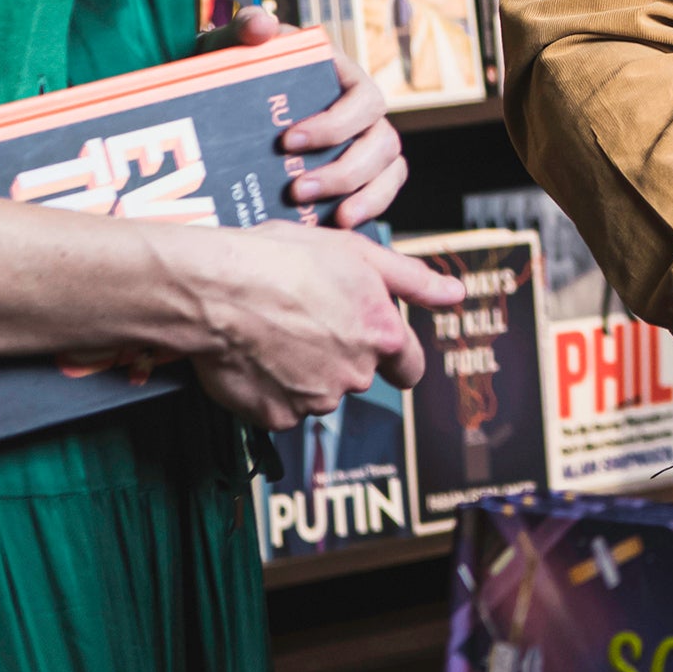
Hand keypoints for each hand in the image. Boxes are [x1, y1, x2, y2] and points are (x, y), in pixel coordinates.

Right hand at [183, 218, 459, 430]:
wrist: (217, 290)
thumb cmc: (282, 261)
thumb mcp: (356, 253)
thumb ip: (412, 280)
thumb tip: (455, 294)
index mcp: (382, 336)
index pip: (409, 366)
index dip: (396, 359)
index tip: (384, 355)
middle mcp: (356, 374)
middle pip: (357, 375)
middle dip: (337, 355)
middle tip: (301, 321)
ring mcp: (316, 401)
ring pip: (317, 392)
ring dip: (301, 372)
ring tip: (272, 334)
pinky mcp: (277, 418)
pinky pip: (280, 408)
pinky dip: (269, 389)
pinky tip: (254, 357)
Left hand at [224, 2, 409, 228]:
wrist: (229, 102)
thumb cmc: (240, 70)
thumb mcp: (236, 46)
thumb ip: (247, 29)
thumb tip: (262, 28)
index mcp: (343, 78)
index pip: (363, 99)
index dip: (336, 124)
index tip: (289, 141)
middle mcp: (362, 111)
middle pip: (382, 142)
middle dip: (344, 171)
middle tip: (297, 189)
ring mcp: (364, 143)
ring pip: (389, 169)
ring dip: (362, 194)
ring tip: (324, 215)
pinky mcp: (360, 174)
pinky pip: (382, 192)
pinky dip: (368, 208)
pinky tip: (337, 223)